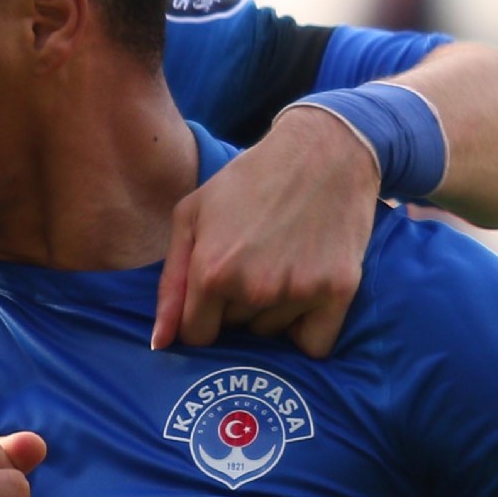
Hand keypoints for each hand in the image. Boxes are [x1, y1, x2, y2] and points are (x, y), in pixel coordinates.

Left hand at [152, 105, 376, 357]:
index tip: (216, 293)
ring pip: (273, 334)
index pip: (198, 335)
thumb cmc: (250, 180)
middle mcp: (254, 288)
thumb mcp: (193, 215)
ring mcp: (298, 291)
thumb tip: (159, 343)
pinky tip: (307, 291)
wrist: (324, 151)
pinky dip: (309, 329)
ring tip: (284, 263)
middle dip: (238, 306)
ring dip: (274, 312)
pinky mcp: (338, 290)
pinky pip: (315, 345)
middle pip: (236, 331)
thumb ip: (171, 283)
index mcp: (212, 272)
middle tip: (256, 261)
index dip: (204, 316)